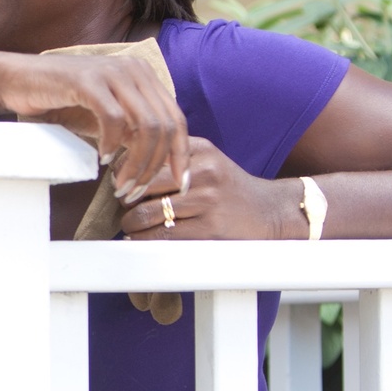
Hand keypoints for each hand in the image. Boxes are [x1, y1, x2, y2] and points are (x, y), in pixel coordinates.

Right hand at [0, 52, 187, 198]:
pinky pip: (114, 119)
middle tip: (134, 192)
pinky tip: (102, 158)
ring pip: (146, 125)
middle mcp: (134, 69)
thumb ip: (134, 132)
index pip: (177, 119)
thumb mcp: (106, 119)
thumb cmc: (62, 102)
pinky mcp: (89, 80)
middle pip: (165, 126)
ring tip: (120, 185)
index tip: (180, 185)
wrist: (18, 81)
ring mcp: (112, 71)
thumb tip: (160, 162)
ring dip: (135, 163)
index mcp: (144, 77)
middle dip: (154, 167)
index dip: (182, 155)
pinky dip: (112, 144)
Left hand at [117, 136, 302, 239]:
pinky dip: (145, 240)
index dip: (125, 173)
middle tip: (123, 208)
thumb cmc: (229, 188)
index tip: (120, 184)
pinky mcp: (210, 229)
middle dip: (124, 200)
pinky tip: (143, 239)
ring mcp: (207, 201)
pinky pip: (164, 237)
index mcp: (199, 150)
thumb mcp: (207, 160)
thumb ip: (173, 157)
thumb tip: (124, 166)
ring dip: (131, 225)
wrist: (271, 212)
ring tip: (131, 227)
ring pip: (147, 214)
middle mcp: (203, 172)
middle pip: (141, 185)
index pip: (145, 156)